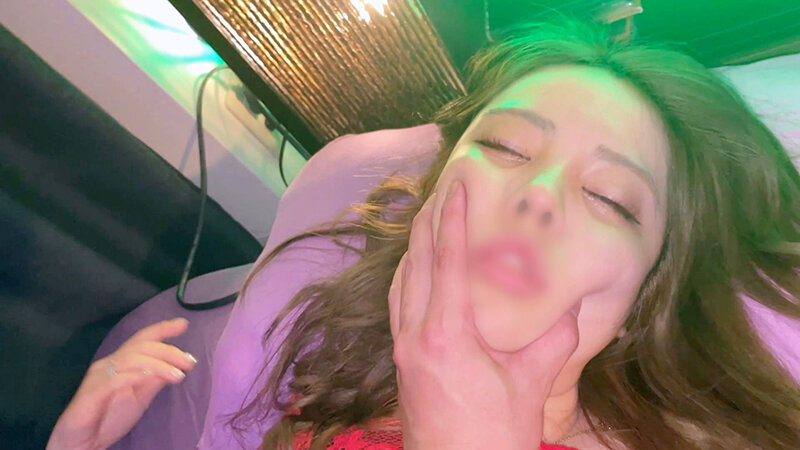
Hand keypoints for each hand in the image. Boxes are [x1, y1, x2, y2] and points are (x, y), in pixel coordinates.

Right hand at [47, 318, 197, 449]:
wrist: (82, 443)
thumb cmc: (108, 418)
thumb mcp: (140, 398)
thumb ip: (154, 381)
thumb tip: (175, 366)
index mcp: (121, 363)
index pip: (142, 340)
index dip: (162, 329)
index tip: (183, 324)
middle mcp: (109, 364)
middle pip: (141, 346)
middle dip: (168, 351)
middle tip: (189, 362)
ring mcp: (99, 376)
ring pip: (131, 359)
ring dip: (158, 365)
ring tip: (177, 375)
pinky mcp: (92, 393)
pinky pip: (115, 379)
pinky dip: (135, 376)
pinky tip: (150, 378)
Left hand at [388, 180, 579, 449]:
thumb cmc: (492, 437)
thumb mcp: (531, 388)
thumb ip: (554, 342)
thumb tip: (575, 309)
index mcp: (445, 336)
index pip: (444, 262)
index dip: (450, 220)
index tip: (454, 187)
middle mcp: (414, 336)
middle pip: (414, 264)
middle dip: (424, 223)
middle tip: (438, 191)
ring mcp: (403, 349)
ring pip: (401, 283)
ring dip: (413, 248)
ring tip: (426, 220)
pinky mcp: (402, 362)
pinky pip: (398, 306)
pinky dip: (407, 278)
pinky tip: (416, 274)